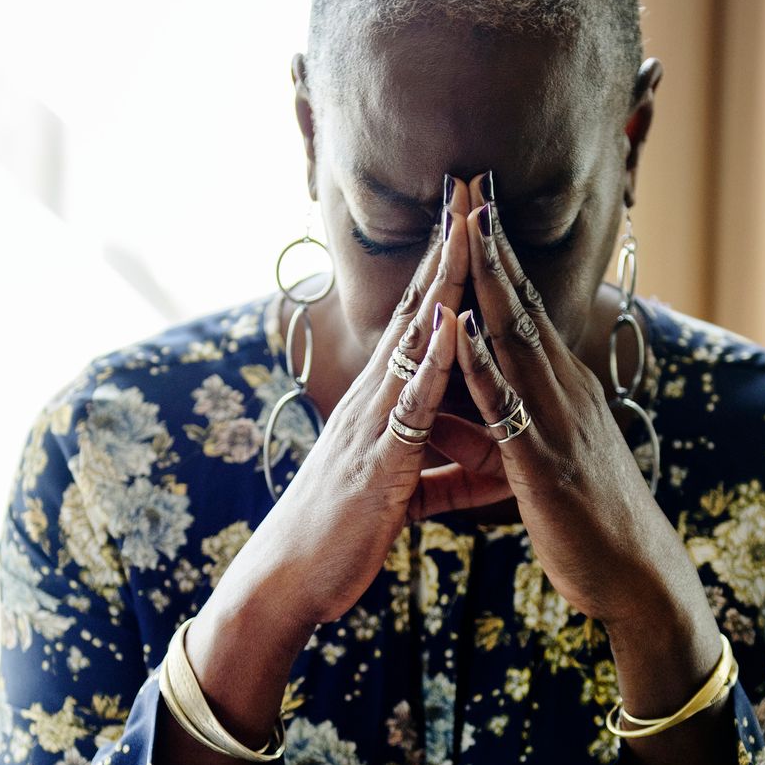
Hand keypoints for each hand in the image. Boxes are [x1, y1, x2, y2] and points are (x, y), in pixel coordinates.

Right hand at [220, 179, 507, 633]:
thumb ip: (433, 467)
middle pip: (418, 306)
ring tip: (470, 226)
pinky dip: (435, 360)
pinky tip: (455, 322)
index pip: (420, 318)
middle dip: (448, 245)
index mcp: (382, 403)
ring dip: (445, 282)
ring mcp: (374, 423)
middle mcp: (374, 398)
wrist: (289, 581)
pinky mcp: (380, 459)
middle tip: (474, 183)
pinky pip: (412, 403)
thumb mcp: (397, 490)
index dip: (447, 264)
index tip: (472, 213)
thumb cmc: (340, 535)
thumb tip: (471, 459)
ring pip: (416, 339)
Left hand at [429, 184, 700, 632]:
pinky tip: (460, 327)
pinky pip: (508, 404)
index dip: (497, 255)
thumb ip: (490, 433)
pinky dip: (482, 362)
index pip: (523, 308)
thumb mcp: (531, 466)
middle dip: (491, 244)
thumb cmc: (587, 522)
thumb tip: (447, 414)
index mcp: (562, 389)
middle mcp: (565, 391)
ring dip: (488, 282)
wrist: (638, 578)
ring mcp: (559, 422)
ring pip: (516, 338)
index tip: (473, 204)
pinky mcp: (545, 462)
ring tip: (463, 227)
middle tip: (467, 182)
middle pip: (520, 303)